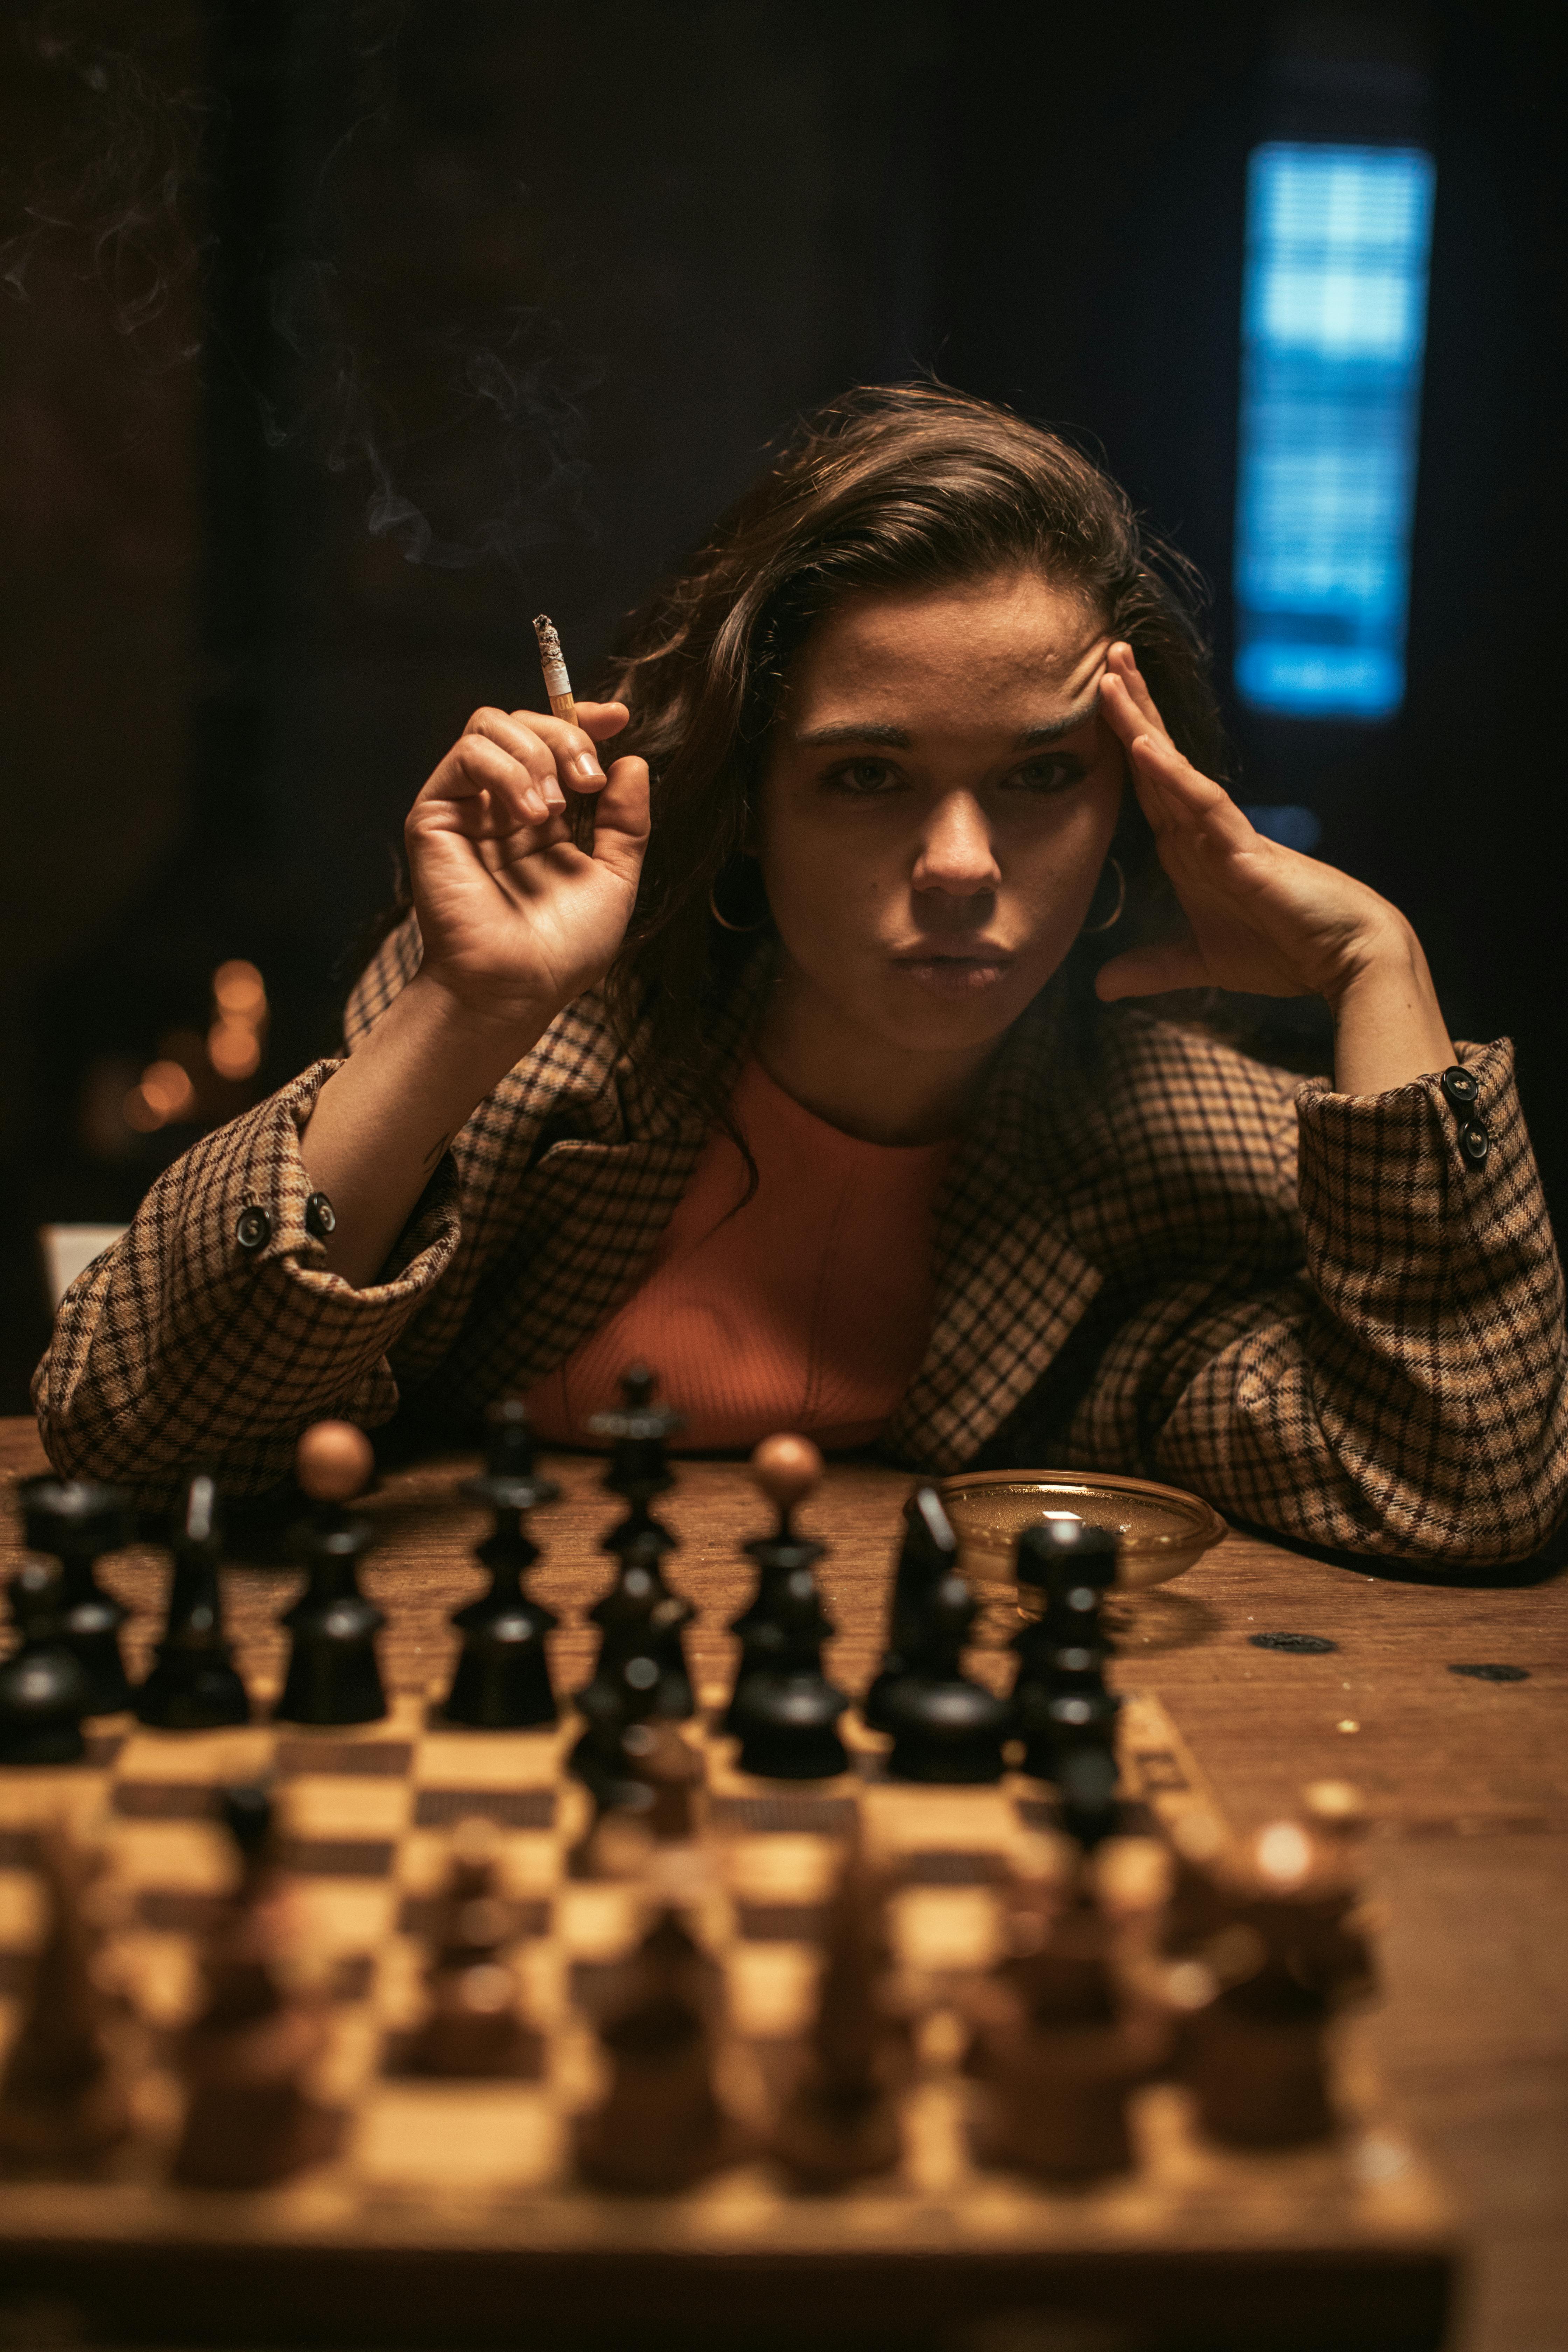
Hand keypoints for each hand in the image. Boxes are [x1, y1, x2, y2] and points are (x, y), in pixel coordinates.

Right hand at [404, 700, 649, 1030]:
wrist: (517, 986)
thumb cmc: (562, 949)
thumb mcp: (615, 878)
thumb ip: (625, 822)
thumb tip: (634, 763)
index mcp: (540, 818)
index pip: (552, 742)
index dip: (583, 719)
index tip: (619, 719)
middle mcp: (500, 805)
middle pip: (524, 722)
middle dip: (566, 736)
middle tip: (588, 781)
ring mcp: (466, 807)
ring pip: (491, 725)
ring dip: (537, 753)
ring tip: (553, 809)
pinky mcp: (436, 814)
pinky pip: (468, 753)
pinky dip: (505, 769)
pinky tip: (526, 815)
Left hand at [1093, 645, 1412, 1007]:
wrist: (1343, 958)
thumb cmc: (1282, 949)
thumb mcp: (1200, 962)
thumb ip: (1152, 967)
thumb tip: (1101, 986)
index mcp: (1190, 848)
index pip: (1147, 785)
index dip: (1121, 743)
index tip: (1097, 700)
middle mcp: (1203, 829)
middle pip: (1155, 758)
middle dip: (1130, 706)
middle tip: (1106, 650)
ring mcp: (1223, 833)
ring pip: (1172, 767)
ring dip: (1140, 721)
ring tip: (1114, 671)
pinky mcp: (1243, 849)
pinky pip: (1202, 804)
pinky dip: (1171, 775)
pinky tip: (1143, 744)